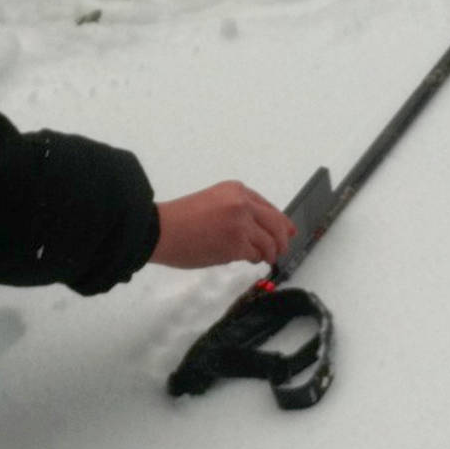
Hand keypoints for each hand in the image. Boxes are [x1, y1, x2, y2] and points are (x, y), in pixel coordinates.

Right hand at [150, 181, 295, 268]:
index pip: (267, 206)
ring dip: (270, 252)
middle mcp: (242, 203)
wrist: (161, 230)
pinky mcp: (237, 244)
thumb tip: (261, 229)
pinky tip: (246, 259)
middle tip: (281, 250)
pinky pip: (255, 254)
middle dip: (282, 238)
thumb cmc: (180, 219)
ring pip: (270, 241)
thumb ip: (237, 210)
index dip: (280, 221)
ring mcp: (241, 223)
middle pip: (276, 223)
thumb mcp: (213, 202)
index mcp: (236, 189)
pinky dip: (253, 259)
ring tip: (263, 258)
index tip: (288, 231)